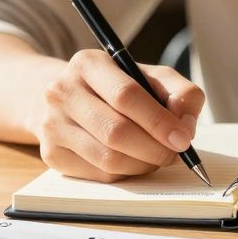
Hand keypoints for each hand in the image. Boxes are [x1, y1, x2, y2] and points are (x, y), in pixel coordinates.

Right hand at [34, 49, 205, 181]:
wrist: (67, 98)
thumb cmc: (118, 88)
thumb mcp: (151, 76)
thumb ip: (180, 93)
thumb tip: (185, 128)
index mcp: (88, 64)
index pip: (125, 95)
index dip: (158, 121)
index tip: (183, 139)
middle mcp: (62, 92)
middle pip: (116, 131)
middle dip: (154, 149)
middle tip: (175, 154)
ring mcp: (52, 125)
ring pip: (108, 159)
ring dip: (143, 164)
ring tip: (156, 157)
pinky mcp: (52, 155)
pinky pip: (99, 174)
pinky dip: (126, 173)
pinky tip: (134, 161)